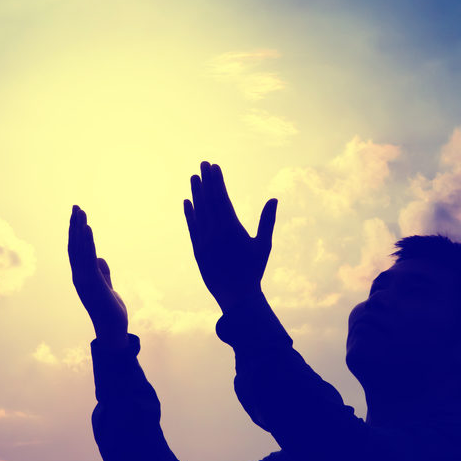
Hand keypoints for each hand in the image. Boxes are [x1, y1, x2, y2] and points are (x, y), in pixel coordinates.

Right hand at [68, 205, 127, 348]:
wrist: (113, 329)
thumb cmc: (110, 310)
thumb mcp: (107, 287)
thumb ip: (102, 273)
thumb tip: (98, 259)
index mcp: (81, 276)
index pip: (76, 250)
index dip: (75, 233)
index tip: (77, 216)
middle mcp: (78, 276)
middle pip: (74, 245)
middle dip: (74, 225)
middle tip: (76, 206)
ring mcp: (83, 279)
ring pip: (79, 249)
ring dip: (79, 229)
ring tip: (81, 212)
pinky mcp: (92, 282)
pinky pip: (87, 257)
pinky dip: (86, 242)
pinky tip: (87, 228)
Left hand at [184, 161, 277, 311]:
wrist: (237, 296)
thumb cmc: (254, 270)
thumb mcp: (264, 245)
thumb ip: (267, 221)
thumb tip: (274, 199)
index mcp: (232, 228)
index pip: (222, 198)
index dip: (217, 181)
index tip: (215, 167)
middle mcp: (215, 232)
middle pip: (209, 200)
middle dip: (206, 181)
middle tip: (202, 163)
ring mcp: (204, 241)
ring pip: (198, 211)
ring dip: (196, 193)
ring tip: (194, 177)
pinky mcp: (197, 250)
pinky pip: (192, 228)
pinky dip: (189, 214)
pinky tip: (187, 201)